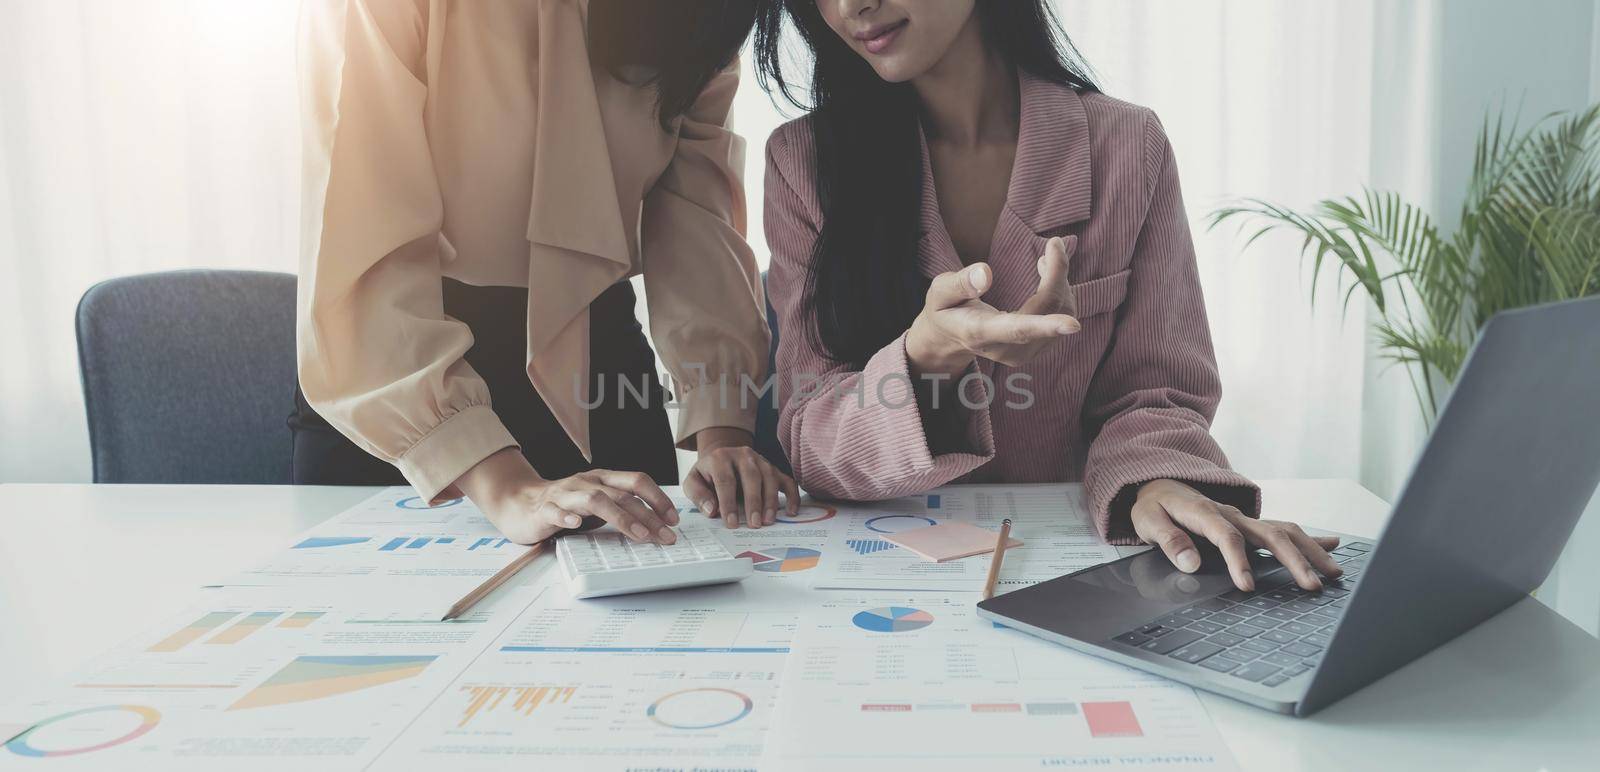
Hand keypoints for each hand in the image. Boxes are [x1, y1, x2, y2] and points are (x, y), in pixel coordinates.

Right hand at [453, 448, 679, 544]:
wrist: (518, 503)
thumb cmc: (563, 505)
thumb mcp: (596, 504)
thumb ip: (620, 508)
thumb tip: (656, 525)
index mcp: (601, 479)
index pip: (636, 481)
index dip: (658, 498)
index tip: (674, 520)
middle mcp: (586, 482)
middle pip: (622, 494)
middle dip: (649, 515)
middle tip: (666, 537)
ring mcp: (564, 495)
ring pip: (595, 500)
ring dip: (620, 517)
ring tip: (639, 534)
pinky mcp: (542, 510)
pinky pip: (555, 511)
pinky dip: (567, 517)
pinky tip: (576, 524)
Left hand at [685, 427, 799, 529]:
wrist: (722, 458)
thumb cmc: (707, 475)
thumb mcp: (693, 482)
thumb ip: (698, 495)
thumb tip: (712, 510)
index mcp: (720, 457)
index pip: (725, 480)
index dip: (728, 502)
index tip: (731, 523)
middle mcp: (742, 455)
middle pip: (751, 477)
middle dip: (753, 502)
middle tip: (754, 524)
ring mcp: (760, 460)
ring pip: (770, 477)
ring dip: (771, 501)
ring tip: (768, 521)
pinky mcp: (773, 468)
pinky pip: (786, 480)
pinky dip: (792, 495)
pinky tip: (792, 511)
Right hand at [905, 236, 1080, 378]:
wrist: (950, 339)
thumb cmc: (946, 310)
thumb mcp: (940, 293)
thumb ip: (959, 283)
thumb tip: (985, 272)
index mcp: (982, 332)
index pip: (1017, 330)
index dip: (1046, 326)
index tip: (1072, 326)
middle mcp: (1008, 348)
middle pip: (1049, 309)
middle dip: (1058, 273)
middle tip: (1053, 244)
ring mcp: (1025, 353)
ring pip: (1062, 312)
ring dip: (1061, 281)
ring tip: (1045, 262)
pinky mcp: (1037, 349)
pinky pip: (1064, 316)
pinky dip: (1062, 292)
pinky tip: (1047, 279)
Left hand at [1131, 478, 1341, 591]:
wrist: (1160, 484)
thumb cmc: (1154, 506)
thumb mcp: (1148, 520)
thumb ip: (1168, 540)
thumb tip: (1190, 563)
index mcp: (1205, 513)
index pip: (1228, 537)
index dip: (1239, 561)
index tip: (1248, 586)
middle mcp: (1232, 514)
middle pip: (1269, 534)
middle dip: (1294, 560)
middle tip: (1312, 586)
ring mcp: (1245, 518)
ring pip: (1285, 531)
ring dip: (1311, 551)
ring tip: (1334, 573)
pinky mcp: (1251, 524)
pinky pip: (1285, 529)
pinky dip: (1310, 538)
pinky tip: (1333, 544)